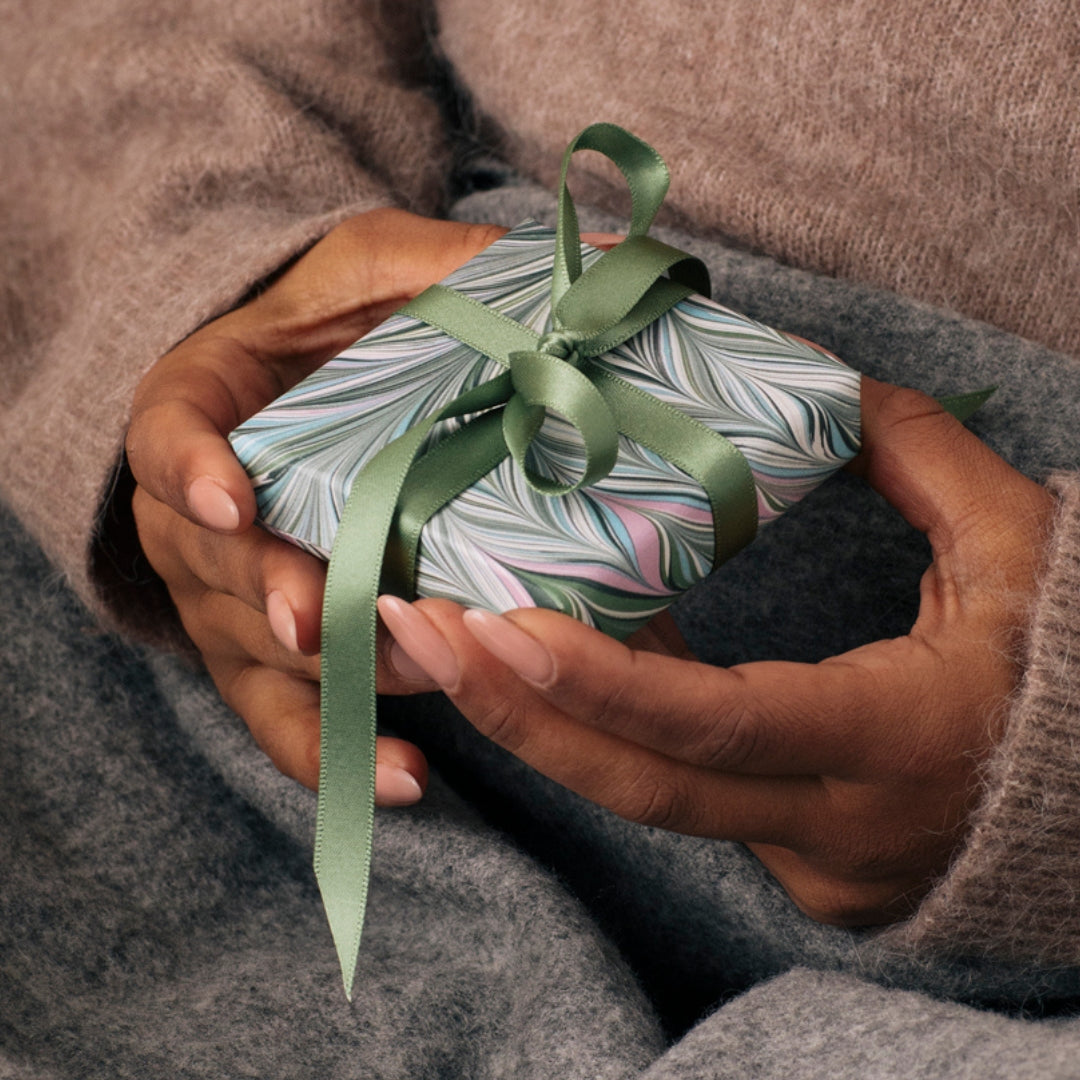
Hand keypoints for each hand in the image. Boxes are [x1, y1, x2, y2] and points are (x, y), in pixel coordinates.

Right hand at [127, 209, 510, 795]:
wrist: (321, 392)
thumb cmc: (348, 327)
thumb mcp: (390, 270)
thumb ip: (464, 266)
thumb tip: (604, 258)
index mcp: (208, 402)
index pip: (165, 433)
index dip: (188, 469)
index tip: (232, 498)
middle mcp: (199, 510)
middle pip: (207, 567)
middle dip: (269, 597)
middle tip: (327, 619)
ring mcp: (234, 593)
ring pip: (253, 655)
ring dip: (325, 680)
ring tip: (411, 699)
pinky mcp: (281, 652)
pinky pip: (290, 716)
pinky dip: (340, 754)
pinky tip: (411, 777)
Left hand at [376, 377, 1055, 923]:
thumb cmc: (1076, 654)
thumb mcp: (1016, 538)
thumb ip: (912, 449)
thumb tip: (818, 376)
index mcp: (894, 734)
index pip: (716, 724)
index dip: (601, 681)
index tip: (497, 622)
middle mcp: (834, 821)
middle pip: (642, 787)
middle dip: (516, 713)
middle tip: (417, 632)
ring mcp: (810, 858)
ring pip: (645, 799)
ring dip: (543, 722)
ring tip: (451, 642)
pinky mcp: (797, 861)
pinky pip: (680, 797)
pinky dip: (612, 734)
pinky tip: (550, 668)